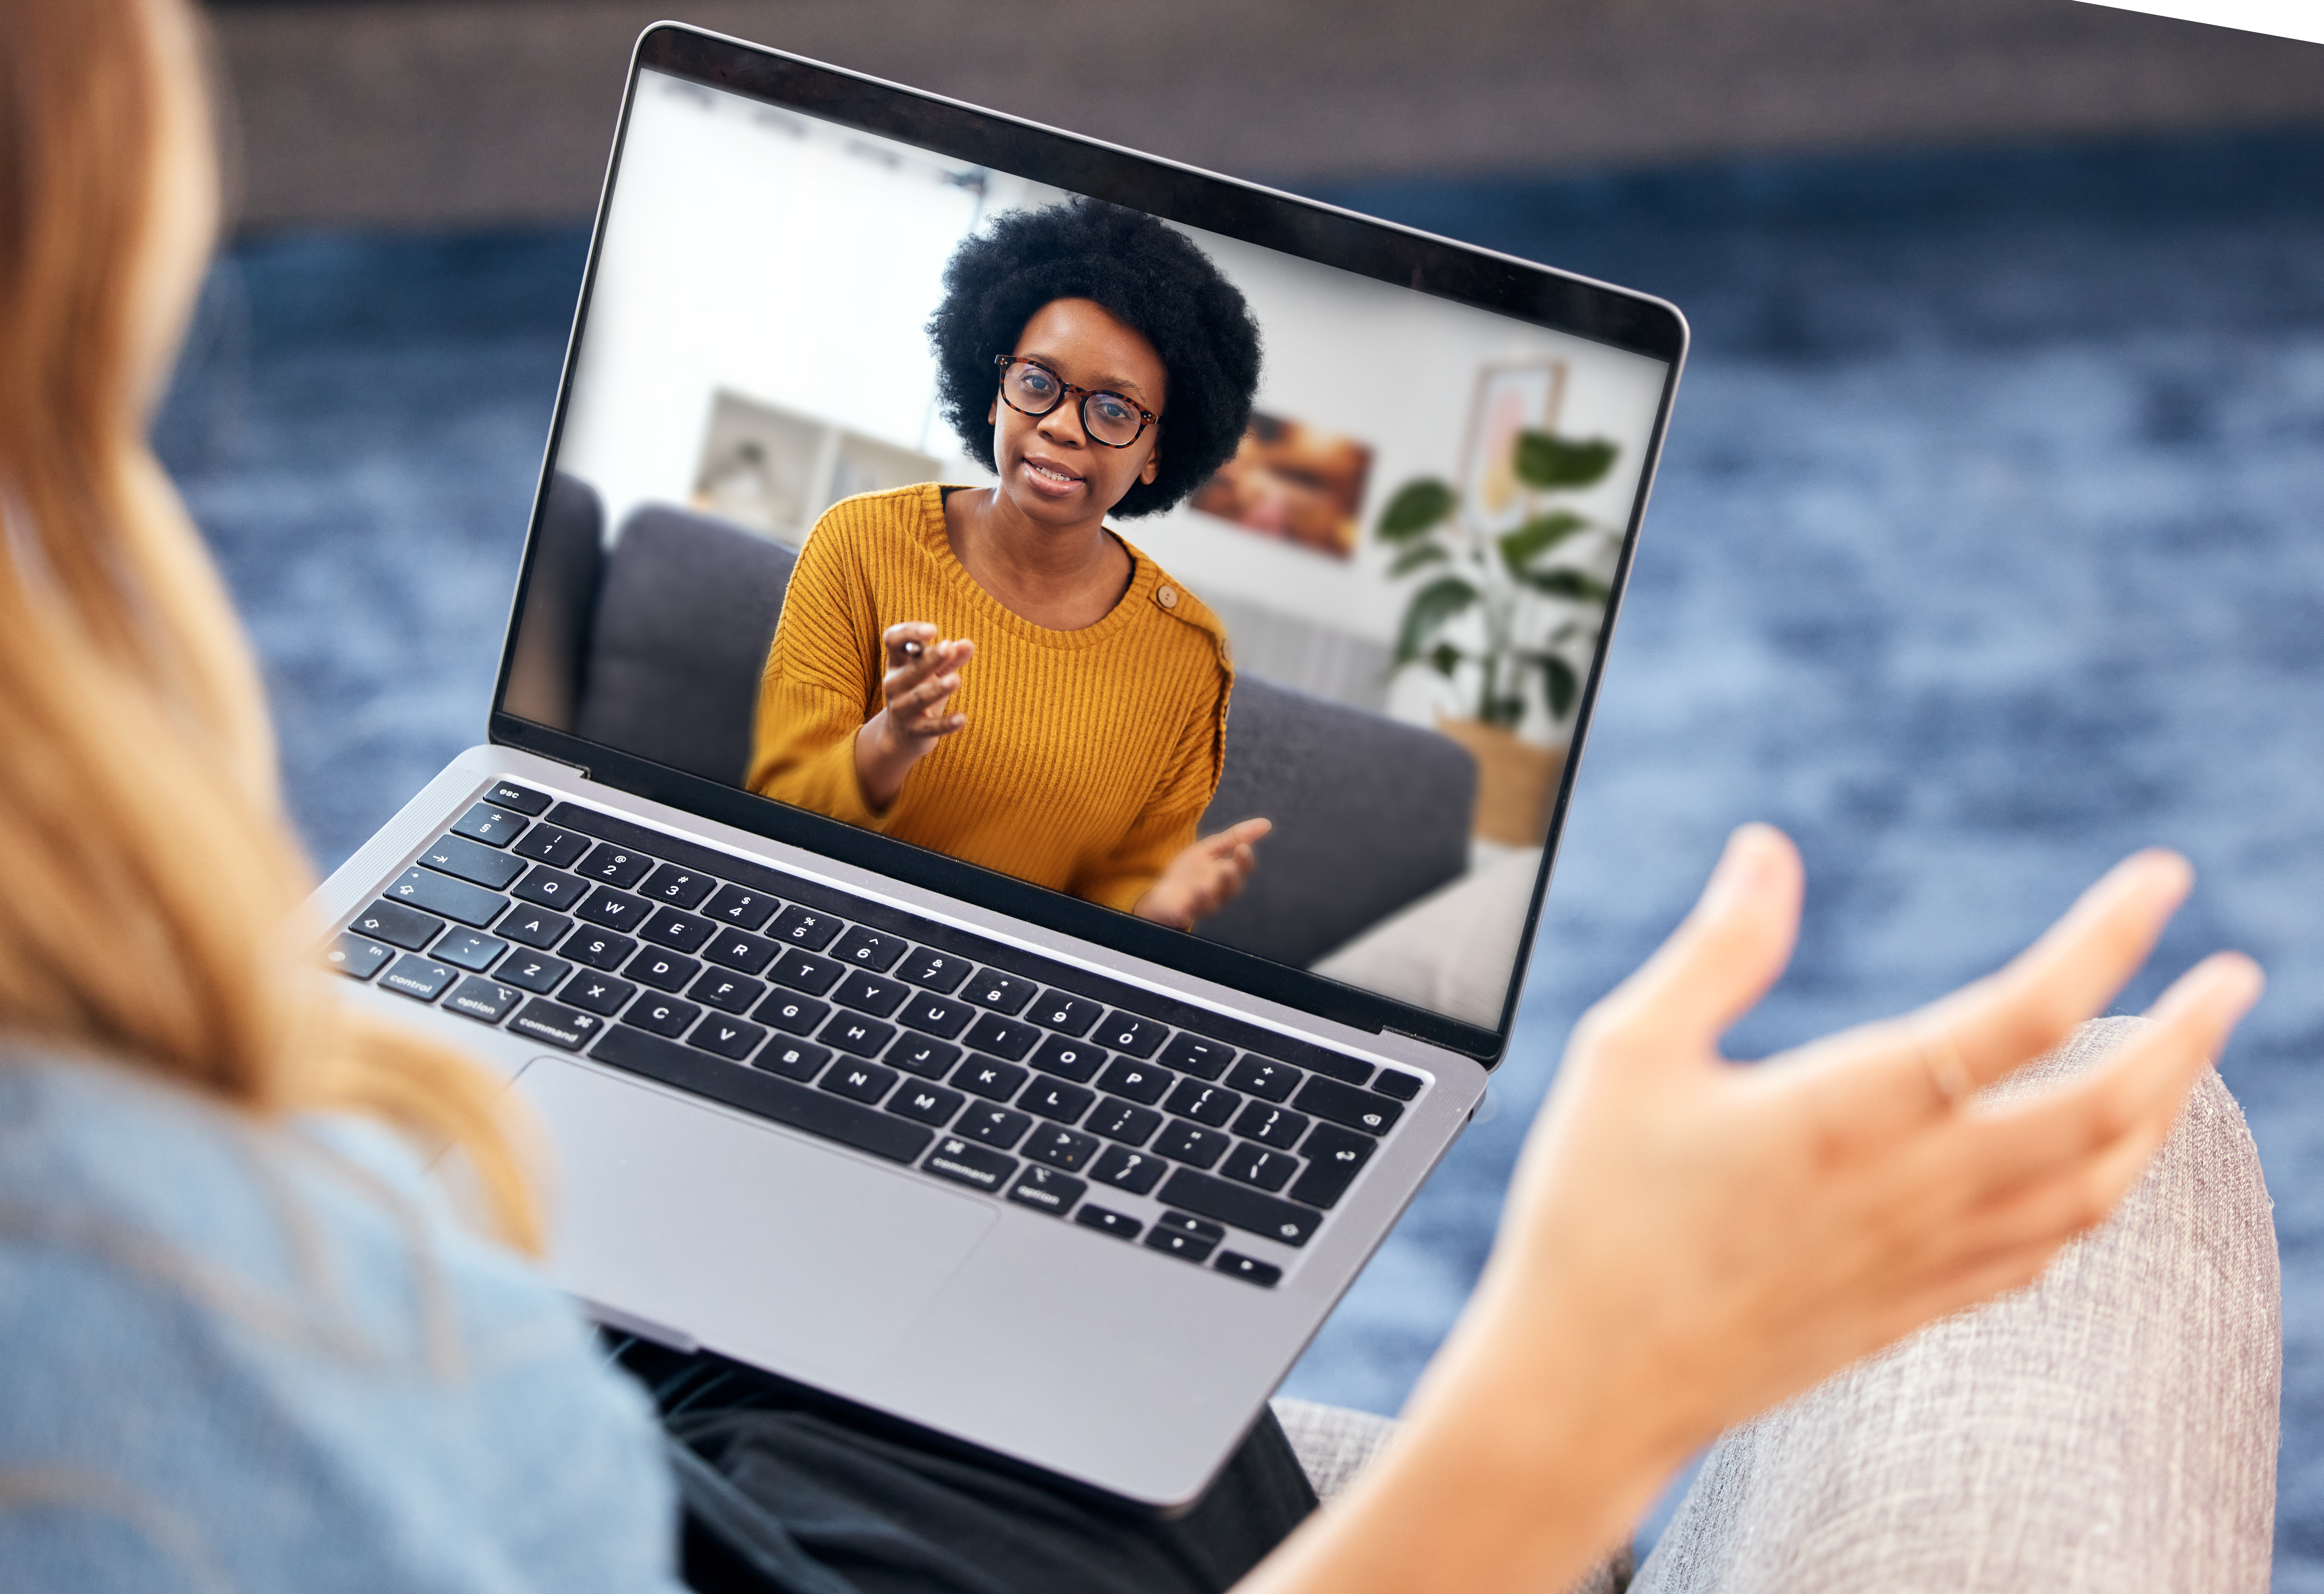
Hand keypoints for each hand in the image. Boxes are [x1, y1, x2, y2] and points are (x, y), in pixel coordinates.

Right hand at [855, 622, 973, 810]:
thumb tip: (967, 643)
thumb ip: (952, 659)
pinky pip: (930, 727)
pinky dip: (946, 724)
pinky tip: (962, 719)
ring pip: (919, 698)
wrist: (901, 735)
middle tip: (948, 647)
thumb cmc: (920, 691)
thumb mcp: (935, 673)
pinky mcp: (913, 731)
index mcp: (897, 664)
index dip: (909, 633)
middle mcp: (894, 684)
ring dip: (937, 689)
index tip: (933, 630)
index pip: (893, 641)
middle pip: (910, 670)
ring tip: (956, 680)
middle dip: (929, 659)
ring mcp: (902, 709)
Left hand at [1135, 818, 1271, 928]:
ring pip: (1209, 904)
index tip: (1243, 848)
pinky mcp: (1180, 914)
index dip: (1244, 860)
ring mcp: (1199, 905)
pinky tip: (1180, 914)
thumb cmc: (1190, 872)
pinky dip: (1182, 916)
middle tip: (1227, 869)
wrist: (1163, 893)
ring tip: (1201, 887)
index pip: (1242, 869)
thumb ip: (1235, 838)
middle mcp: (1218, 893)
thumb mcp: (1210, 849)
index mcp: (1227, 876)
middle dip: (1229, 879)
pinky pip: (1183, 917)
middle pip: (1229, 888)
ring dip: (1206, 896)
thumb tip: (1266, 824)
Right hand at [1239, 826, 2260, 1593]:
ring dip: (2158, 1119)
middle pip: (2105, 1113)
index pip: (2026, 1013)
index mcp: (1849, 1111)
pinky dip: (2096, 1204)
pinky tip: (2093, 1176)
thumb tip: (1769, 849)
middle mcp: (1911, 1189)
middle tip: (2235, 976)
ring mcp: (1920, 1261)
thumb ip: (1717, 949)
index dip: (2109, 939)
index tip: (2163, 879)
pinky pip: (2043, 1258)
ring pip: (2094, 1192)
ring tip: (2181, 1063)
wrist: (1586, 1384)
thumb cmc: (1594, 1211)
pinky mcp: (1906, 1313)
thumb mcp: (1628, 1051)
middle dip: (2189, 1038)